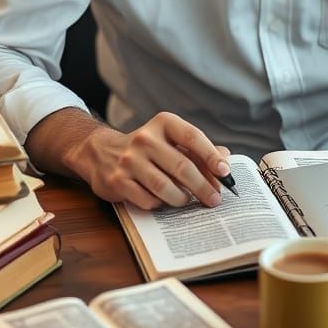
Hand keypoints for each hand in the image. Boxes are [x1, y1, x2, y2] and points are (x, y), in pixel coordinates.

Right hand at [65, 111, 231, 209]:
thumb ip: (198, 150)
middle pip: (182, 167)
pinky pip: (147, 200)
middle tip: (215, 199)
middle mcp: (145, 138)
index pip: (192, 137)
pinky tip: (162, 200)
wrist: (102, 153)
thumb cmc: (148, 149)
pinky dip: (160, 204)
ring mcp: (129, 160)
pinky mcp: (117, 181)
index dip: (211, 156)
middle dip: (203, 186)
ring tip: (188, 201)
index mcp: (163, 123)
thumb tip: (225, 160)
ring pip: (165, 187)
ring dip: (182, 198)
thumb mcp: (171, 141)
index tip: (225, 172)